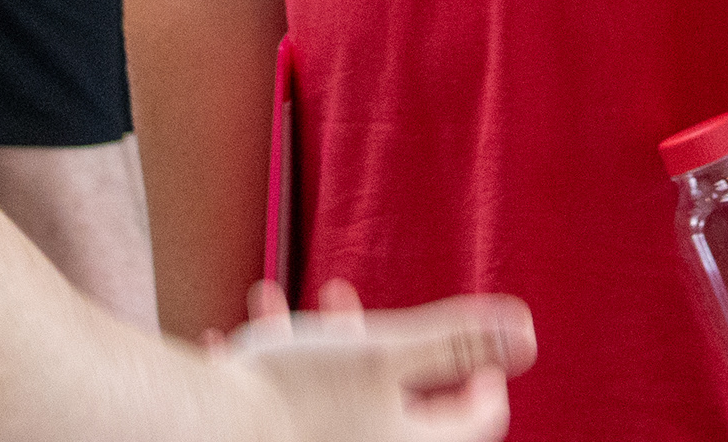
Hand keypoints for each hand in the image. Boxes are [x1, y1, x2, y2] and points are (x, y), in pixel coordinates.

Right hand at [221, 278, 531, 441]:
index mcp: (414, 441)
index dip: (483, 374)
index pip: (478, 416)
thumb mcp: (385, 352)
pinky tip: (228, 339)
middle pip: (397, 401)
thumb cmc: (295, 392)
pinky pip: (281, 410)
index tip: (469, 346)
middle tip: (342, 299)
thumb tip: (528, 333)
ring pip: (329, 396)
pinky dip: (263, 374)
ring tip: (271, 305)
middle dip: (367, 339)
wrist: (199, 432)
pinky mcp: (276, 441)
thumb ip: (456, 342)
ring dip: (304, 347)